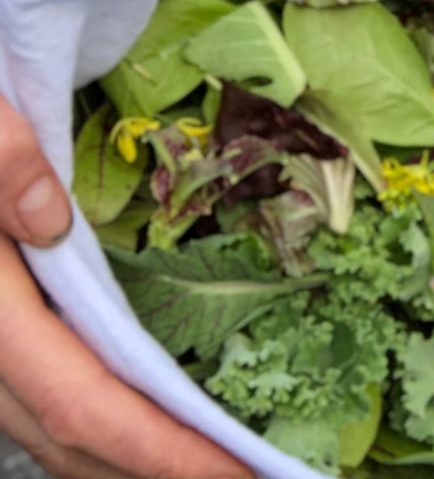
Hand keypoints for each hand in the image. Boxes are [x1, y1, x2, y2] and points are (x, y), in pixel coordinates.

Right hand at [0, 95, 250, 478]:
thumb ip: (2, 164)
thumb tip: (49, 222)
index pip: (82, 404)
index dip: (159, 450)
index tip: (233, 471)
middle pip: (77, 444)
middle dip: (167, 473)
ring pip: (60, 439)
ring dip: (139, 463)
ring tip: (221, 464)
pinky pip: (56, 409)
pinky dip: (111, 434)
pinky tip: (160, 426)